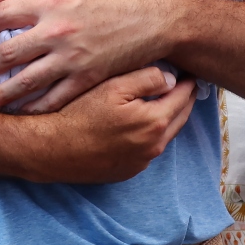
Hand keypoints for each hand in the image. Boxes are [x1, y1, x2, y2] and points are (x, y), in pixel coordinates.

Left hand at [0, 0, 165, 112]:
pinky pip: (53, 99)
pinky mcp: (85, 78)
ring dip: (3, 93)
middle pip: (6, 53)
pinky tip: (24, 112)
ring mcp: (70, 57)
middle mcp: (55, 29)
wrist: (153, 19)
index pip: (1, 15)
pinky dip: (35, 108)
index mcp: (50, 1)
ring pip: (25, 81)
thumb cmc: (113, 1)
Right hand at [19, 67, 196, 182]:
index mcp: (154, 122)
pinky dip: (151, 135)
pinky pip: (148, 149)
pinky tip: (141, 123)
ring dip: (168, 118)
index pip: (183, 97)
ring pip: (164, 135)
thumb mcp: (113, 86)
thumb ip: (147, 79)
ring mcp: (141, 162)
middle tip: (186, 84)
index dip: (188, 82)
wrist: (52, 149)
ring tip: (166, 100)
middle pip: (179, 118)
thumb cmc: (79, 114)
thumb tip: (172, 79)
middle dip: (184, 100)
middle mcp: (153, 146)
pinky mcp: (128, 171)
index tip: (191, 72)